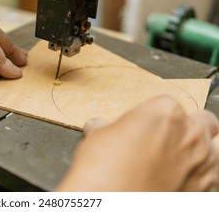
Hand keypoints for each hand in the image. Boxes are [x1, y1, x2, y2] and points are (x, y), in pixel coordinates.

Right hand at [57, 95, 218, 190]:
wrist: (113, 205)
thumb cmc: (106, 172)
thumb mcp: (97, 138)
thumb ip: (104, 128)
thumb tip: (98, 126)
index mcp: (165, 112)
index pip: (166, 104)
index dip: (153, 116)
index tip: (142, 127)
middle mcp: (191, 134)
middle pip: (203, 121)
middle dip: (188, 127)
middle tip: (167, 138)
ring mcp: (203, 163)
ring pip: (216, 148)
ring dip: (201, 151)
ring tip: (180, 159)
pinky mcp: (206, 191)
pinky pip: (212, 177)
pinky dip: (200, 177)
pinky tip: (179, 180)